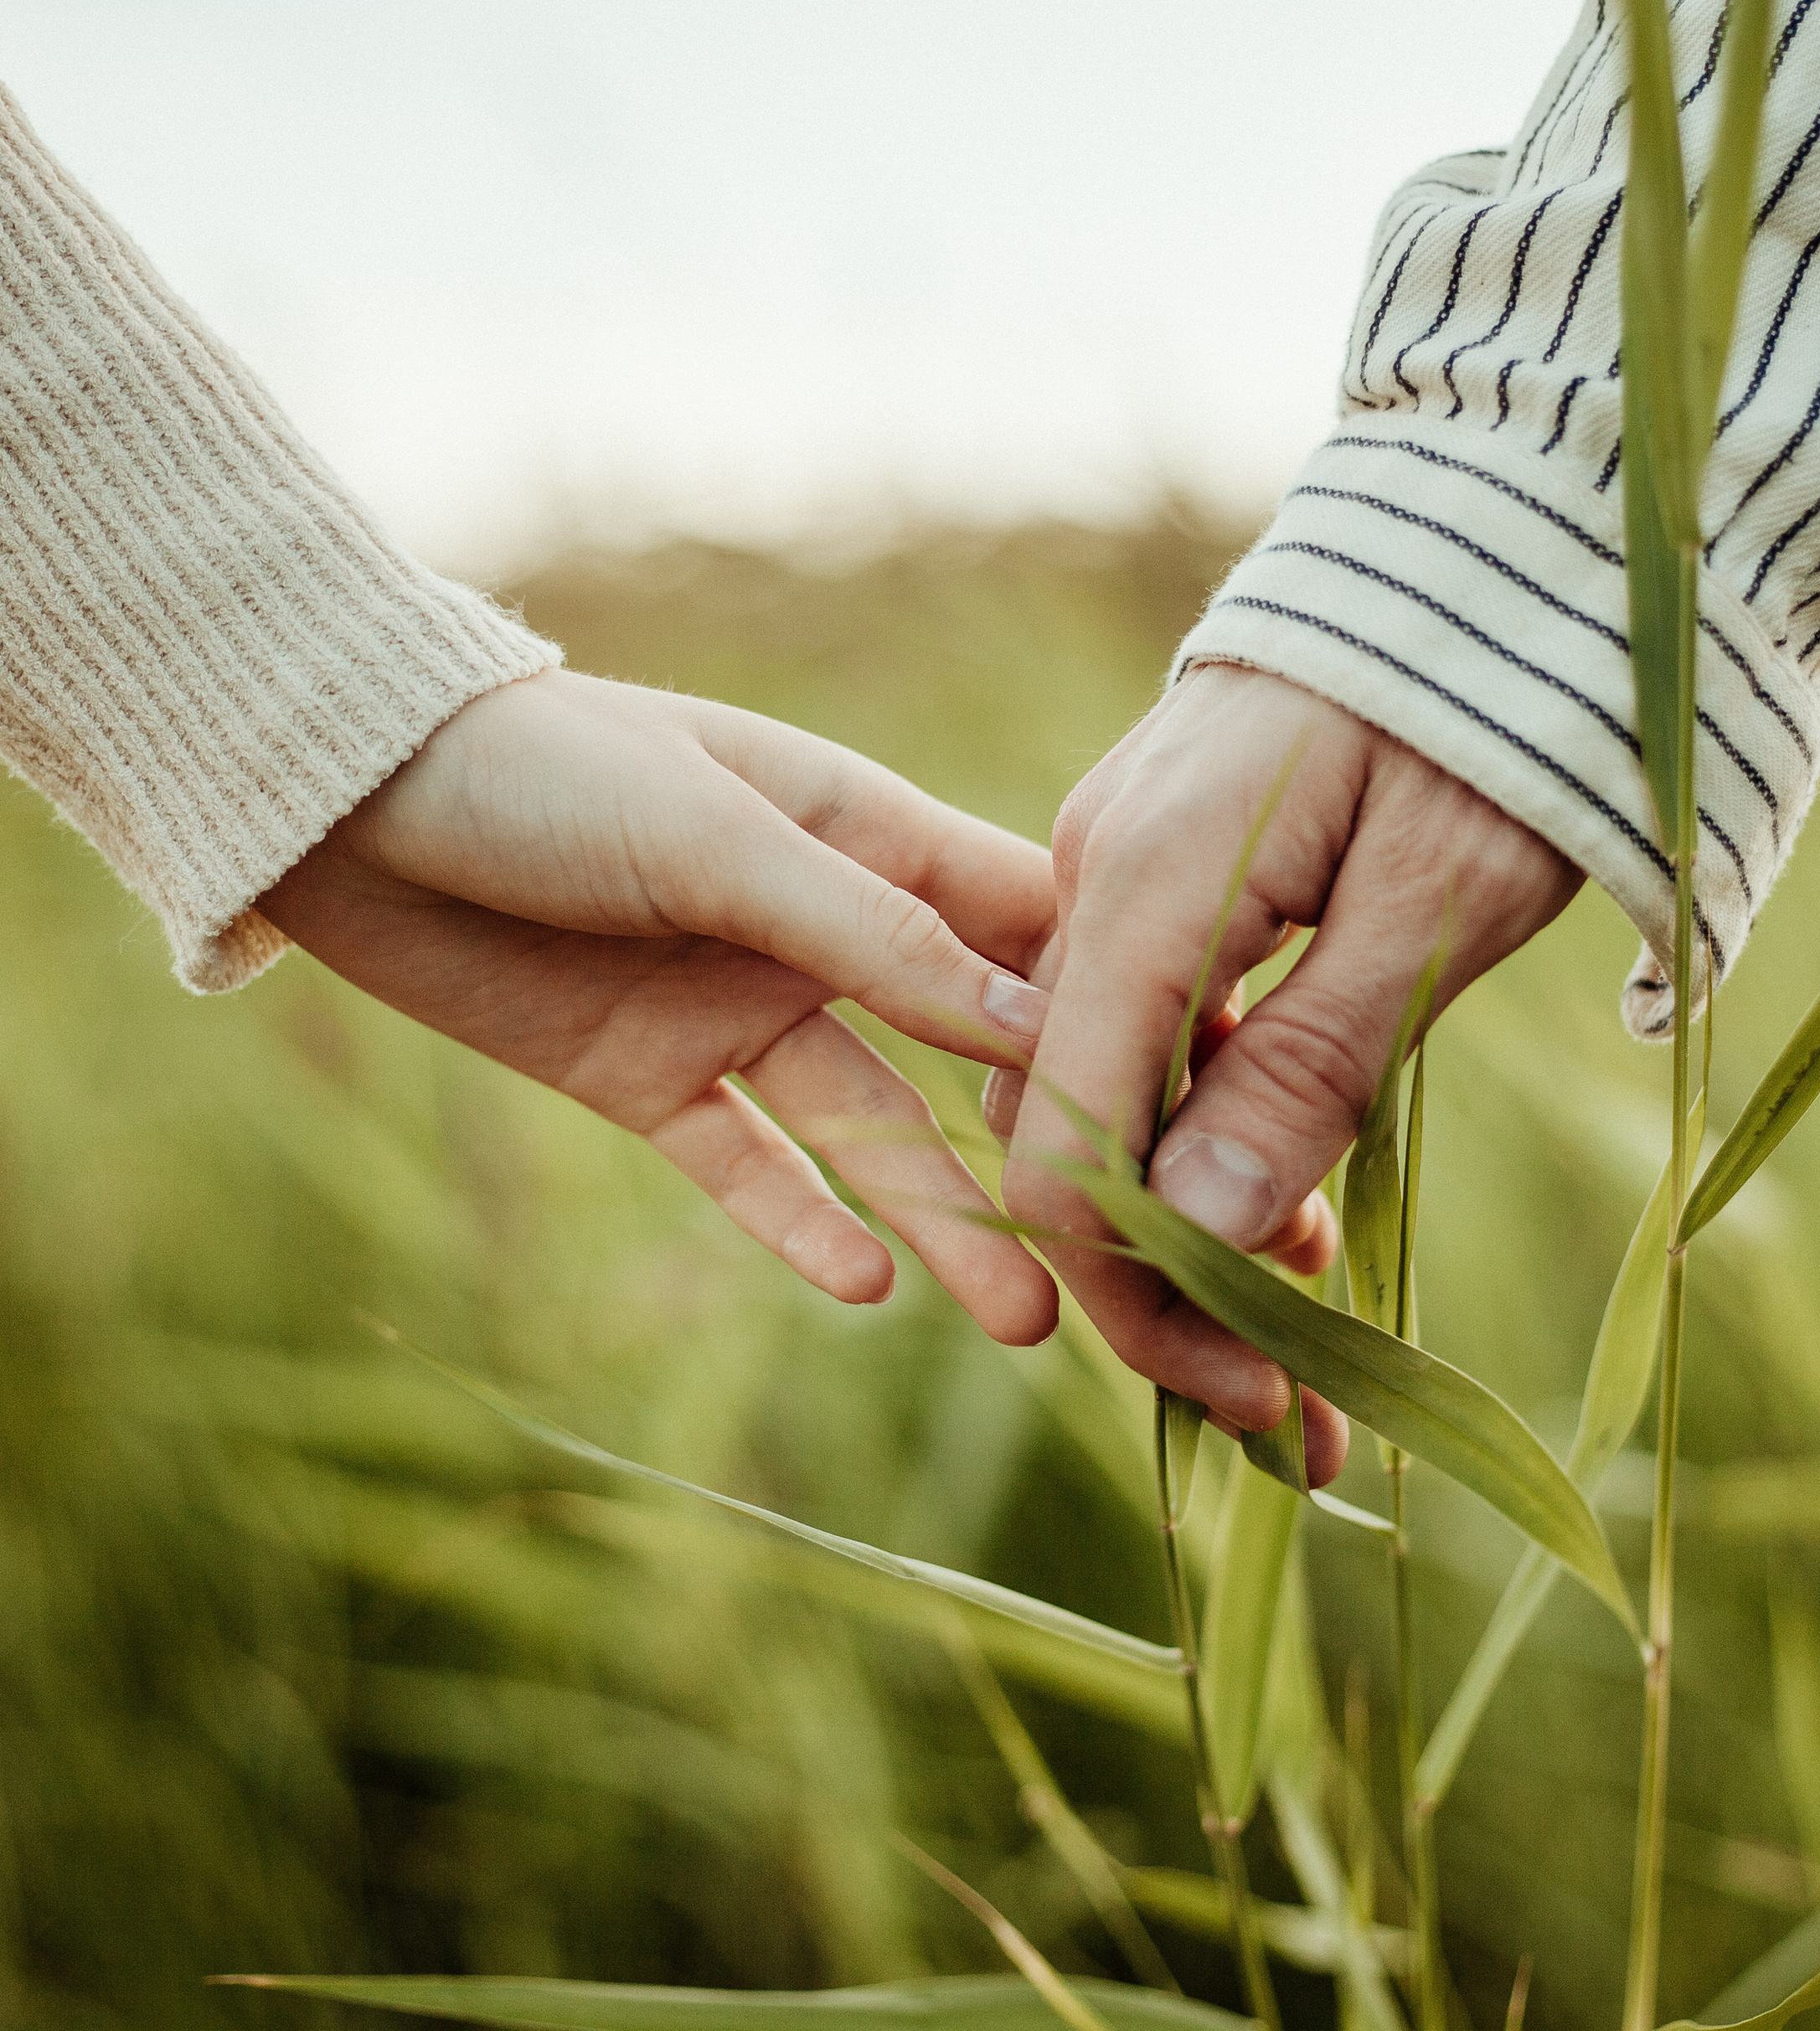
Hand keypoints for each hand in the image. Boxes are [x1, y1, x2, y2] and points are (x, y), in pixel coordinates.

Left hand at [259, 669, 1059, 1334]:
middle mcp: (825, 935)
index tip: (1197, 1100)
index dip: (1108, 1007)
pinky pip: (749, 1167)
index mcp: (869, 838)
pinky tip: (868, 1288)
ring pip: (874, 1132)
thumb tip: (1042, 1021)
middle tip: (1127, 1255)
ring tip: (1025, 1320)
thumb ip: (875, 932)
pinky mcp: (654, 1080)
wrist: (350, 800)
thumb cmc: (549, 769)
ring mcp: (741, 1012)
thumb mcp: (722, 837)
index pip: (1026, 929)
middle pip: (966, 1054)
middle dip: (1047, 1145)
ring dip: (944, 1221)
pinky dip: (803, 1224)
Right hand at [994, 666, 1582, 1485]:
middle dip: (1169, 1285)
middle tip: (1292, 1409)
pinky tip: (1290, 1195)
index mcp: (1145, 887)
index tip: (1259, 1393)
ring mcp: (1118, 872)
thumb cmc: (1501, 714)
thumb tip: (1209, 1231)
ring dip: (1191, 1220)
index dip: (1147, 1291)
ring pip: (1106, 1093)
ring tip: (1310, 1316)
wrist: (1501, 546)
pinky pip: (1146, 1033)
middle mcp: (1096, 882)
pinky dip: (1204, 1133)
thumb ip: (1312, 1060)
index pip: (1071, 1144)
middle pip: (1075, 1135)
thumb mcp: (1438, 900)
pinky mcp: (1162, 876)